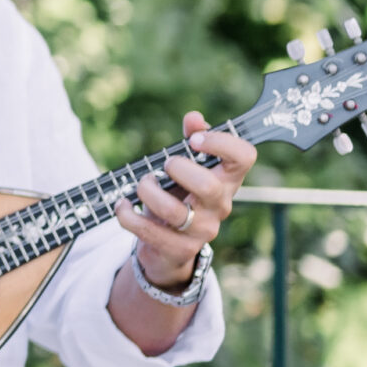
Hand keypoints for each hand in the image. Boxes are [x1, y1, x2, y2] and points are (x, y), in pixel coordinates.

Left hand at [115, 110, 255, 289]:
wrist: (170, 247)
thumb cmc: (180, 196)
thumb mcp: (187, 168)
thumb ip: (192, 139)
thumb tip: (194, 118)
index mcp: (227, 180)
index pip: (244, 157)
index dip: (222, 143)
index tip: (194, 140)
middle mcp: (220, 206)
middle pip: (209, 187)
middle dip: (178, 169)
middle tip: (164, 166)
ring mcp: (202, 230)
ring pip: (174, 211)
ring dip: (147, 191)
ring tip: (142, 184)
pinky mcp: (179, 249)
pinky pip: (149, 231)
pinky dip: (127, 215)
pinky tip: (122, 205)